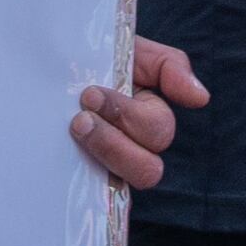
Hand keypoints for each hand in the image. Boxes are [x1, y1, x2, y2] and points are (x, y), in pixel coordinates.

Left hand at [71, 36, 207, 189]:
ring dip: (102, 154)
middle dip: (115, 142)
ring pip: (124, 184)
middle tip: (81, 115)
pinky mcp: (78, 180)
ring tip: (75, 127)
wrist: (44, 63)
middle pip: (148, 169)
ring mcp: (105, 166)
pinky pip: (91, 196)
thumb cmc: (92, 56)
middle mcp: (132, 146)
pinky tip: (64, 160)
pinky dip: (80, 182)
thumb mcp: (131, 49)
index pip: (158, 131)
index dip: (129, 117)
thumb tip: (201, 99)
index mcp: (148, 115)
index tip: (90, 94)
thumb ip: (168, 66)